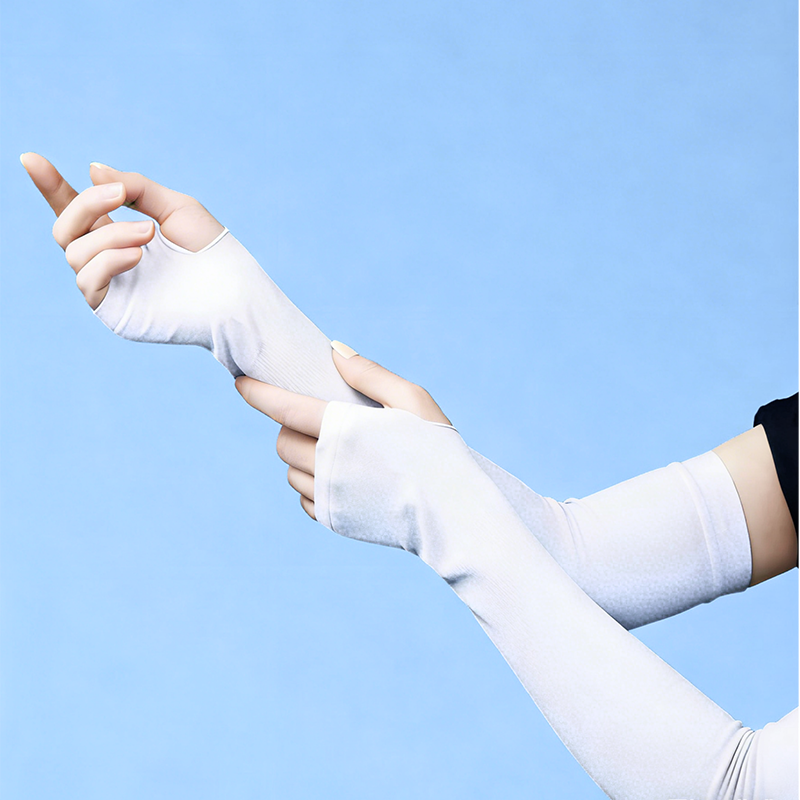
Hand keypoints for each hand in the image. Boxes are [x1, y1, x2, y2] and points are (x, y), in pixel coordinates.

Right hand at [20, 152, 223, 307]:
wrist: (233, 292)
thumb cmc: (211, 253)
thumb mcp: (175, 207)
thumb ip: (134, 188)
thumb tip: (92, 169)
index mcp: (120, 231)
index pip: (74, 208)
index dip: (50, 186)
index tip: (30, 158)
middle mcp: (108, 257)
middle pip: (64, 227)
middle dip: (84, 203)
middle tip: (118, 196)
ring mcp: (110, 284)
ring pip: (75, 251)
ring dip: (110, 234)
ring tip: (148, 235)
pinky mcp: (115, 308)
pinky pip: (88, 281)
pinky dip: (108, 260)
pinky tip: (138, 256)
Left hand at [234, 342, 450, 519]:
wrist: (452, 512)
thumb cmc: (437, 449)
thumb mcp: (412, 400)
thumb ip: (369, 374)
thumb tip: (333, 349)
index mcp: (345, 429)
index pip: (284, 407)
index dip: (258, 393)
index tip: (240, 382)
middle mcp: (328, 464)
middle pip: (282, 440)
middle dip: (289, 426)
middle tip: (316, 419)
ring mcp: (329, 495)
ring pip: (290, 470)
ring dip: (300, 456)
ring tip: (333, 449)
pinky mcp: (334, 518)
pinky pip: (304, 497)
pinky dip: (312, 483)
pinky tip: (340, 476)